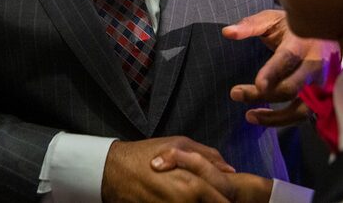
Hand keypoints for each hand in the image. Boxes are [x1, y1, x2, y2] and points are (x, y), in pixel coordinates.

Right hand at [102, 137, 234, 202]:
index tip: (227, 195)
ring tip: (190, 195)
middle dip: (217, 201)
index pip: (226, 201)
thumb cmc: (146, 155)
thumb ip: (208, 156)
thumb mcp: (178, 144)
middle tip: (210, 194)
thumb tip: (230, 169)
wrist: (113, 172)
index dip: (229, 198)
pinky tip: (177, 199)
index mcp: (194, 186)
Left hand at [223, 10, 339, 125]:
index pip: (288, 59)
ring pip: (301, 108)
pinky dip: (283, 120)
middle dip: (262, 94)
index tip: (258, 85)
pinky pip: (304, 114)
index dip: (273, 73)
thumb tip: (227, 32)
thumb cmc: (294, 27)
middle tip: (235, 93)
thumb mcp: (272, 19)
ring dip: (275, 117)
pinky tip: (264, 117)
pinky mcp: (322, 97)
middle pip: (291, 87)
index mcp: (303, 43)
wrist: (328, 31)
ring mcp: (321, 84)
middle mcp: (315, 65)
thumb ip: (250, 25)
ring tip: (249, 116)